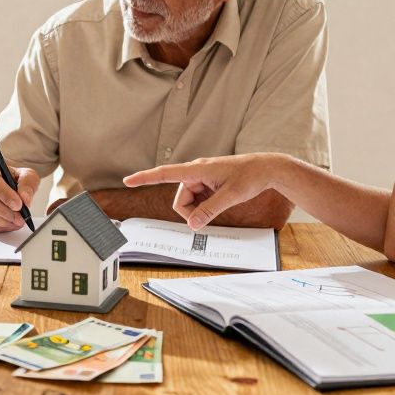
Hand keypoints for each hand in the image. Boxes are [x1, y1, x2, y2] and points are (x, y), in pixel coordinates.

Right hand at [0, 153, 39, 232]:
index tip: (19, 205)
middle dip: (5, 212)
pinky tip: (5, 225)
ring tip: (15, 222)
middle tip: (20, 218)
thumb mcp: (25, 174)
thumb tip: (24, 199)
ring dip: (1, 221)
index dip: (5, 195)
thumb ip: (28, 184)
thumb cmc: (11, 177)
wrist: (0, 182)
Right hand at [123, 154, 275, 229]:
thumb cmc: (250, 176)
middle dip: (191, 212)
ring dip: (200, 209)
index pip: (165, 173)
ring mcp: (201, 178)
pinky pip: (198, 199)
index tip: (128, 180)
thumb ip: (210, 210)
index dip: (145, 178)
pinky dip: (205, 206)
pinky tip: (220, 201)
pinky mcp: (207, 183)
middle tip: (211, 214)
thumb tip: (193, 225)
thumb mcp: (231, 196)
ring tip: (221, 203)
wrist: (266, 169)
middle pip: (180, 199)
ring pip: (189, 201)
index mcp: (197, 169)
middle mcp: (196, 172)